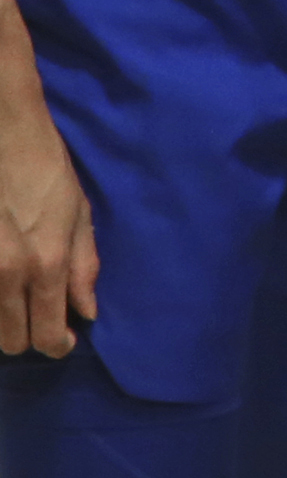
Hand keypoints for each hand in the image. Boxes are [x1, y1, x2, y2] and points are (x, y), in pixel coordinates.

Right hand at [0, 91, 95, 357]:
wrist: (2, 133)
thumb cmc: (45, 169)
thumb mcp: (78, 214)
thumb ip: (83, 267)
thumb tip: (85, 312)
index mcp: (46, 264)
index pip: (47, 333)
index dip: (56, 344)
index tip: (61, 338)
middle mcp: (6, 274)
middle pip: (10, 340)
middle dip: (26, 337)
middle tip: (36, 320)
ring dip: (1, 321)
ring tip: (15, 300)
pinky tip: (1, 286)